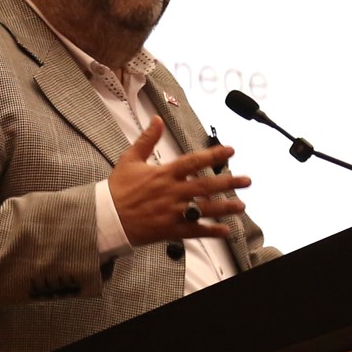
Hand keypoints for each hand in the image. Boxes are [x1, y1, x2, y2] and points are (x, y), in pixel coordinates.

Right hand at [109, 117, 250, 245]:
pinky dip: (211, 231)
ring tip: (241, 205)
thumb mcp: (130, 159)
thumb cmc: (117, 189)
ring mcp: (172, 212)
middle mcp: (172, 192)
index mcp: (164, 174)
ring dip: (225, 207)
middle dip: (228, 182)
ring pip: (205, 209)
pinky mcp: (170, 229)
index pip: (194, 161)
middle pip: (206, 185)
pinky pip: (195, 230)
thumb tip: (157, 119)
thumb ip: (147, 139)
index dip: (214, 155)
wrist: (106, 217)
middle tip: (246, 180)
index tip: (230, 151)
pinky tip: (225, 230)